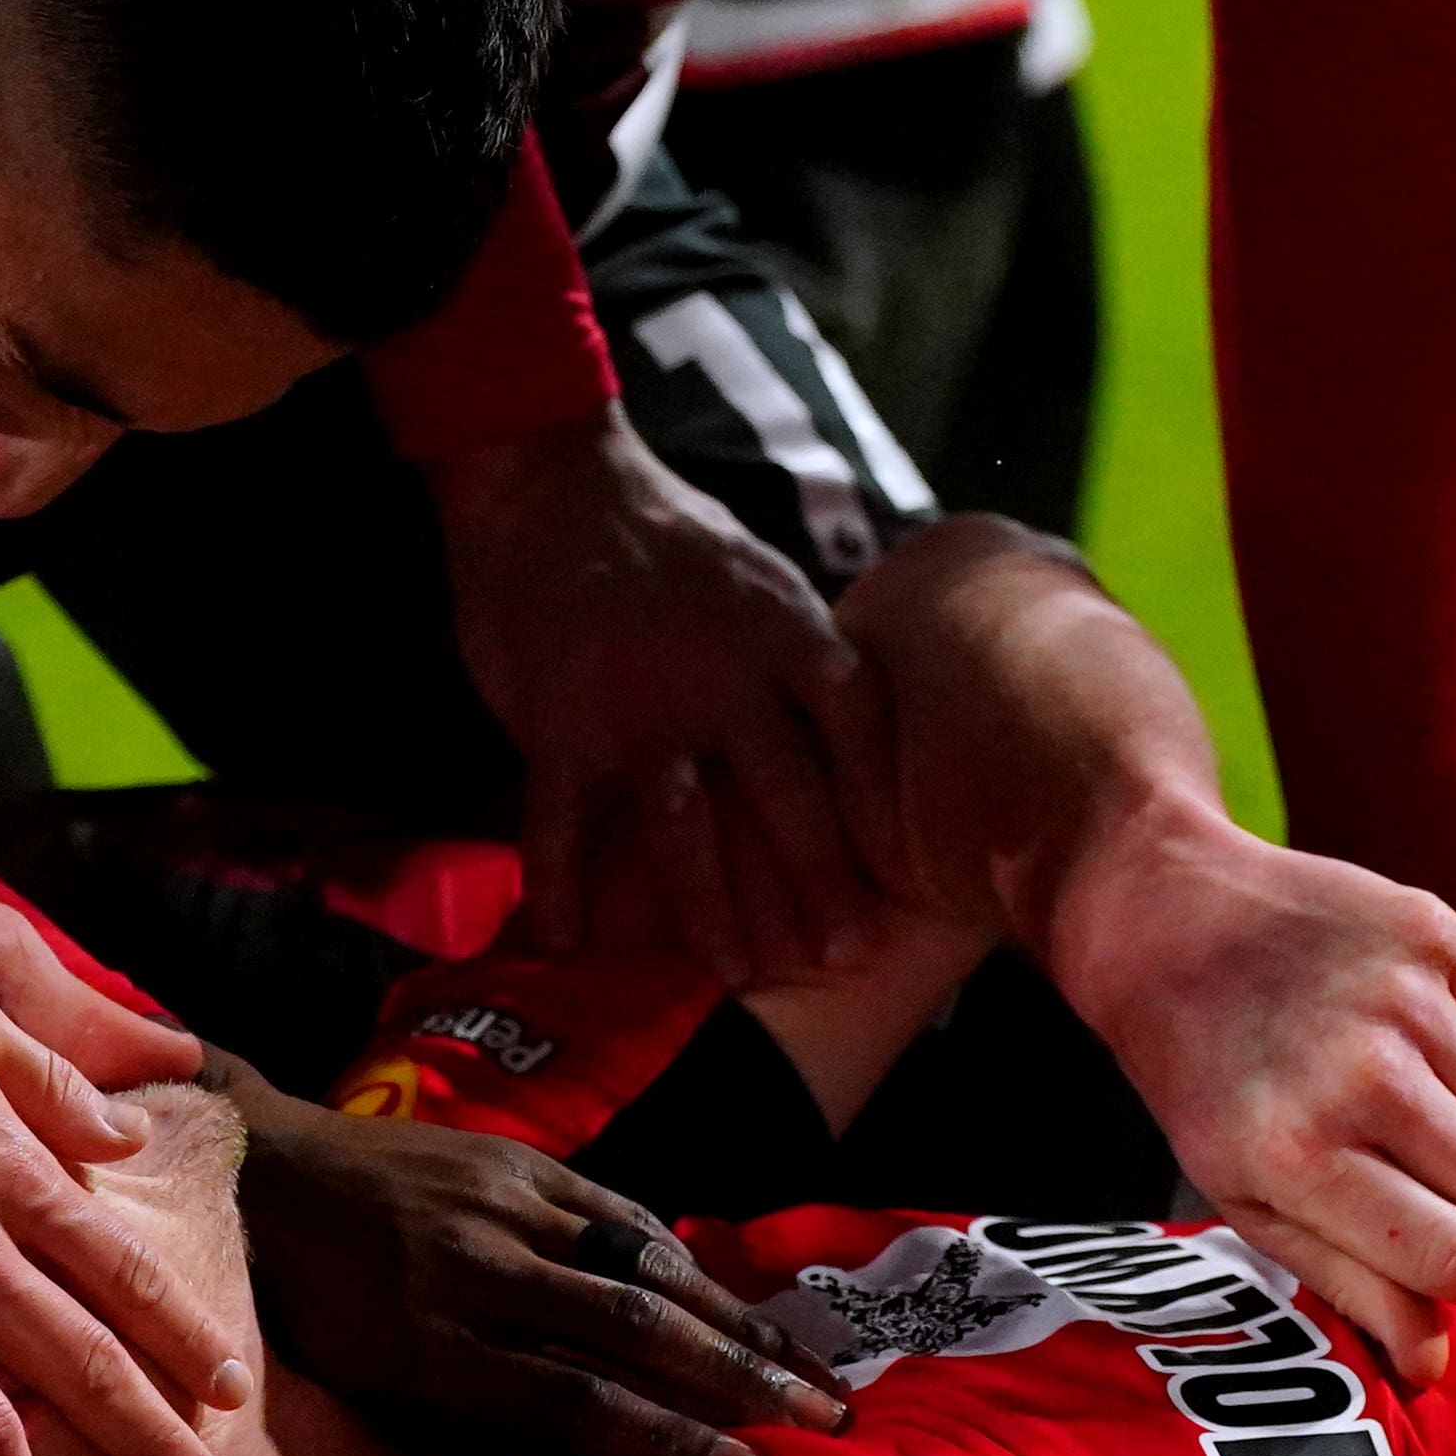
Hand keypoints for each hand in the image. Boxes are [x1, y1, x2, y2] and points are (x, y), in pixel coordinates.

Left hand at [228, 1075, 846, 1455]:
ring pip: (643, 1266)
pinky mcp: (518, 1164)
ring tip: (806, 1367)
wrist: (261, 1178)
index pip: (577, 1400)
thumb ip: (475, 1427)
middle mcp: (478, 1276)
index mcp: (434, 1349)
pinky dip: (684, 1259)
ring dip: (735, 1321)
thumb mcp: (372, 1391)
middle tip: (817, 1422)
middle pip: (630, 1332)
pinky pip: (619, 1213)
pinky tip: (734, 1301)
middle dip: (735, 1381)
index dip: (667, 1438)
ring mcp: (505, 1209)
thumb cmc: (314, 1314)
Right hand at [428, 413, 889, 981]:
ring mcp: (640, 708)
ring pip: (686, 831)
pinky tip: (569, 946)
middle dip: (818, 883)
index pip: (856, 729)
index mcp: (783, 631)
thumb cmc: (659, 534)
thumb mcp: (758, 573)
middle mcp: (724, 676)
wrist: (547, 482)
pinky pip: (563, 827)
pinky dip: (562, 891)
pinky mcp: (561, 727)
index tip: (909, 869)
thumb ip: (801, 647)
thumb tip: (855, 709)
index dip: (883, 804)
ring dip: (711, 911)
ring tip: (738, 972)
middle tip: (842, 951)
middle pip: (785, 799)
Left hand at [1052, 807, 1455, 1383]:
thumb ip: (1347, 1284)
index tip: (1441, 1258)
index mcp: (1300, 1156)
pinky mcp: (1434, 934)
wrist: (1159, 915)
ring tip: (1429, 1124)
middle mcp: (1362, 1075)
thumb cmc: (1202, 1077)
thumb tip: (1436, 1368)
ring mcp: (1406, 997)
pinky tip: (1411, 1044)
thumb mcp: (1243, 1194)